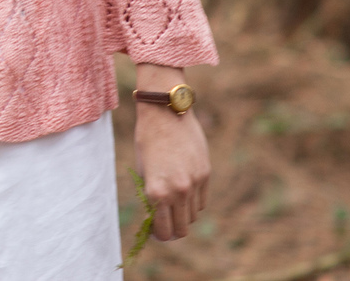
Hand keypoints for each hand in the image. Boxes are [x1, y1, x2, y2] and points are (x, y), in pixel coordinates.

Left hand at [134, 67, 210, 239]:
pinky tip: (184, 192)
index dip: (160, 235)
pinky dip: (194, 202)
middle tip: (167, 225)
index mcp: (157, 191)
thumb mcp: (143, 170)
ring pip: (193, 215)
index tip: (158, 233)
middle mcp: (177, 191)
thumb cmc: (148, 139)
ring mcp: (194, 183)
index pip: (164, 230)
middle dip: (173, 230)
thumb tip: (158, 216)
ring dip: (184, 214)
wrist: (166, 112)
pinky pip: (202, 200)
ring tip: (174, 204)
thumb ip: (152, 195)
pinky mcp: (206, 174)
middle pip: (182, 229)